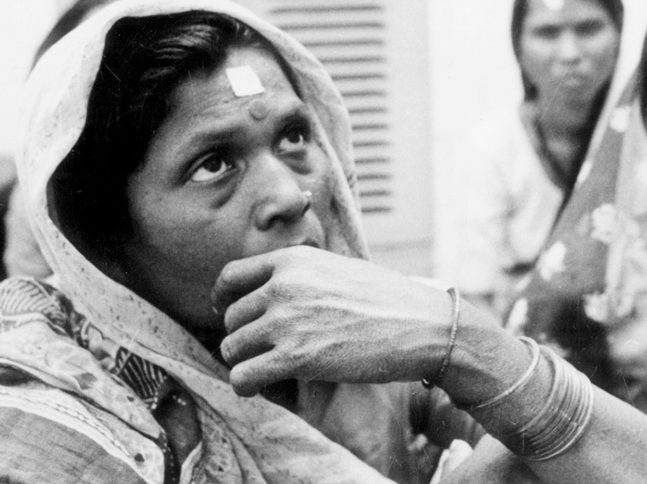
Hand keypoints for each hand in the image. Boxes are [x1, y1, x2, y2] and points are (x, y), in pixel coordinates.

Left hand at [212, 246, 451, 394]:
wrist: (422, 324)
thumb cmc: (388, 299)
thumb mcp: (338, 267)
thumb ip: (302, 274)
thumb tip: (275, 287)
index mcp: (293, 259)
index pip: (230, 277)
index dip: (224, 300)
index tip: (232, 314)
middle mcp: (283, 285)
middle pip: (231, 318)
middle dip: (243, 337)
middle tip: (264, 350)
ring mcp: (287, 321)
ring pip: (232, 348)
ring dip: (245, 362)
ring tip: (267, 369)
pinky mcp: (295, 357)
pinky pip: (243, 377)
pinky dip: (246, 386)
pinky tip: (262, 387)